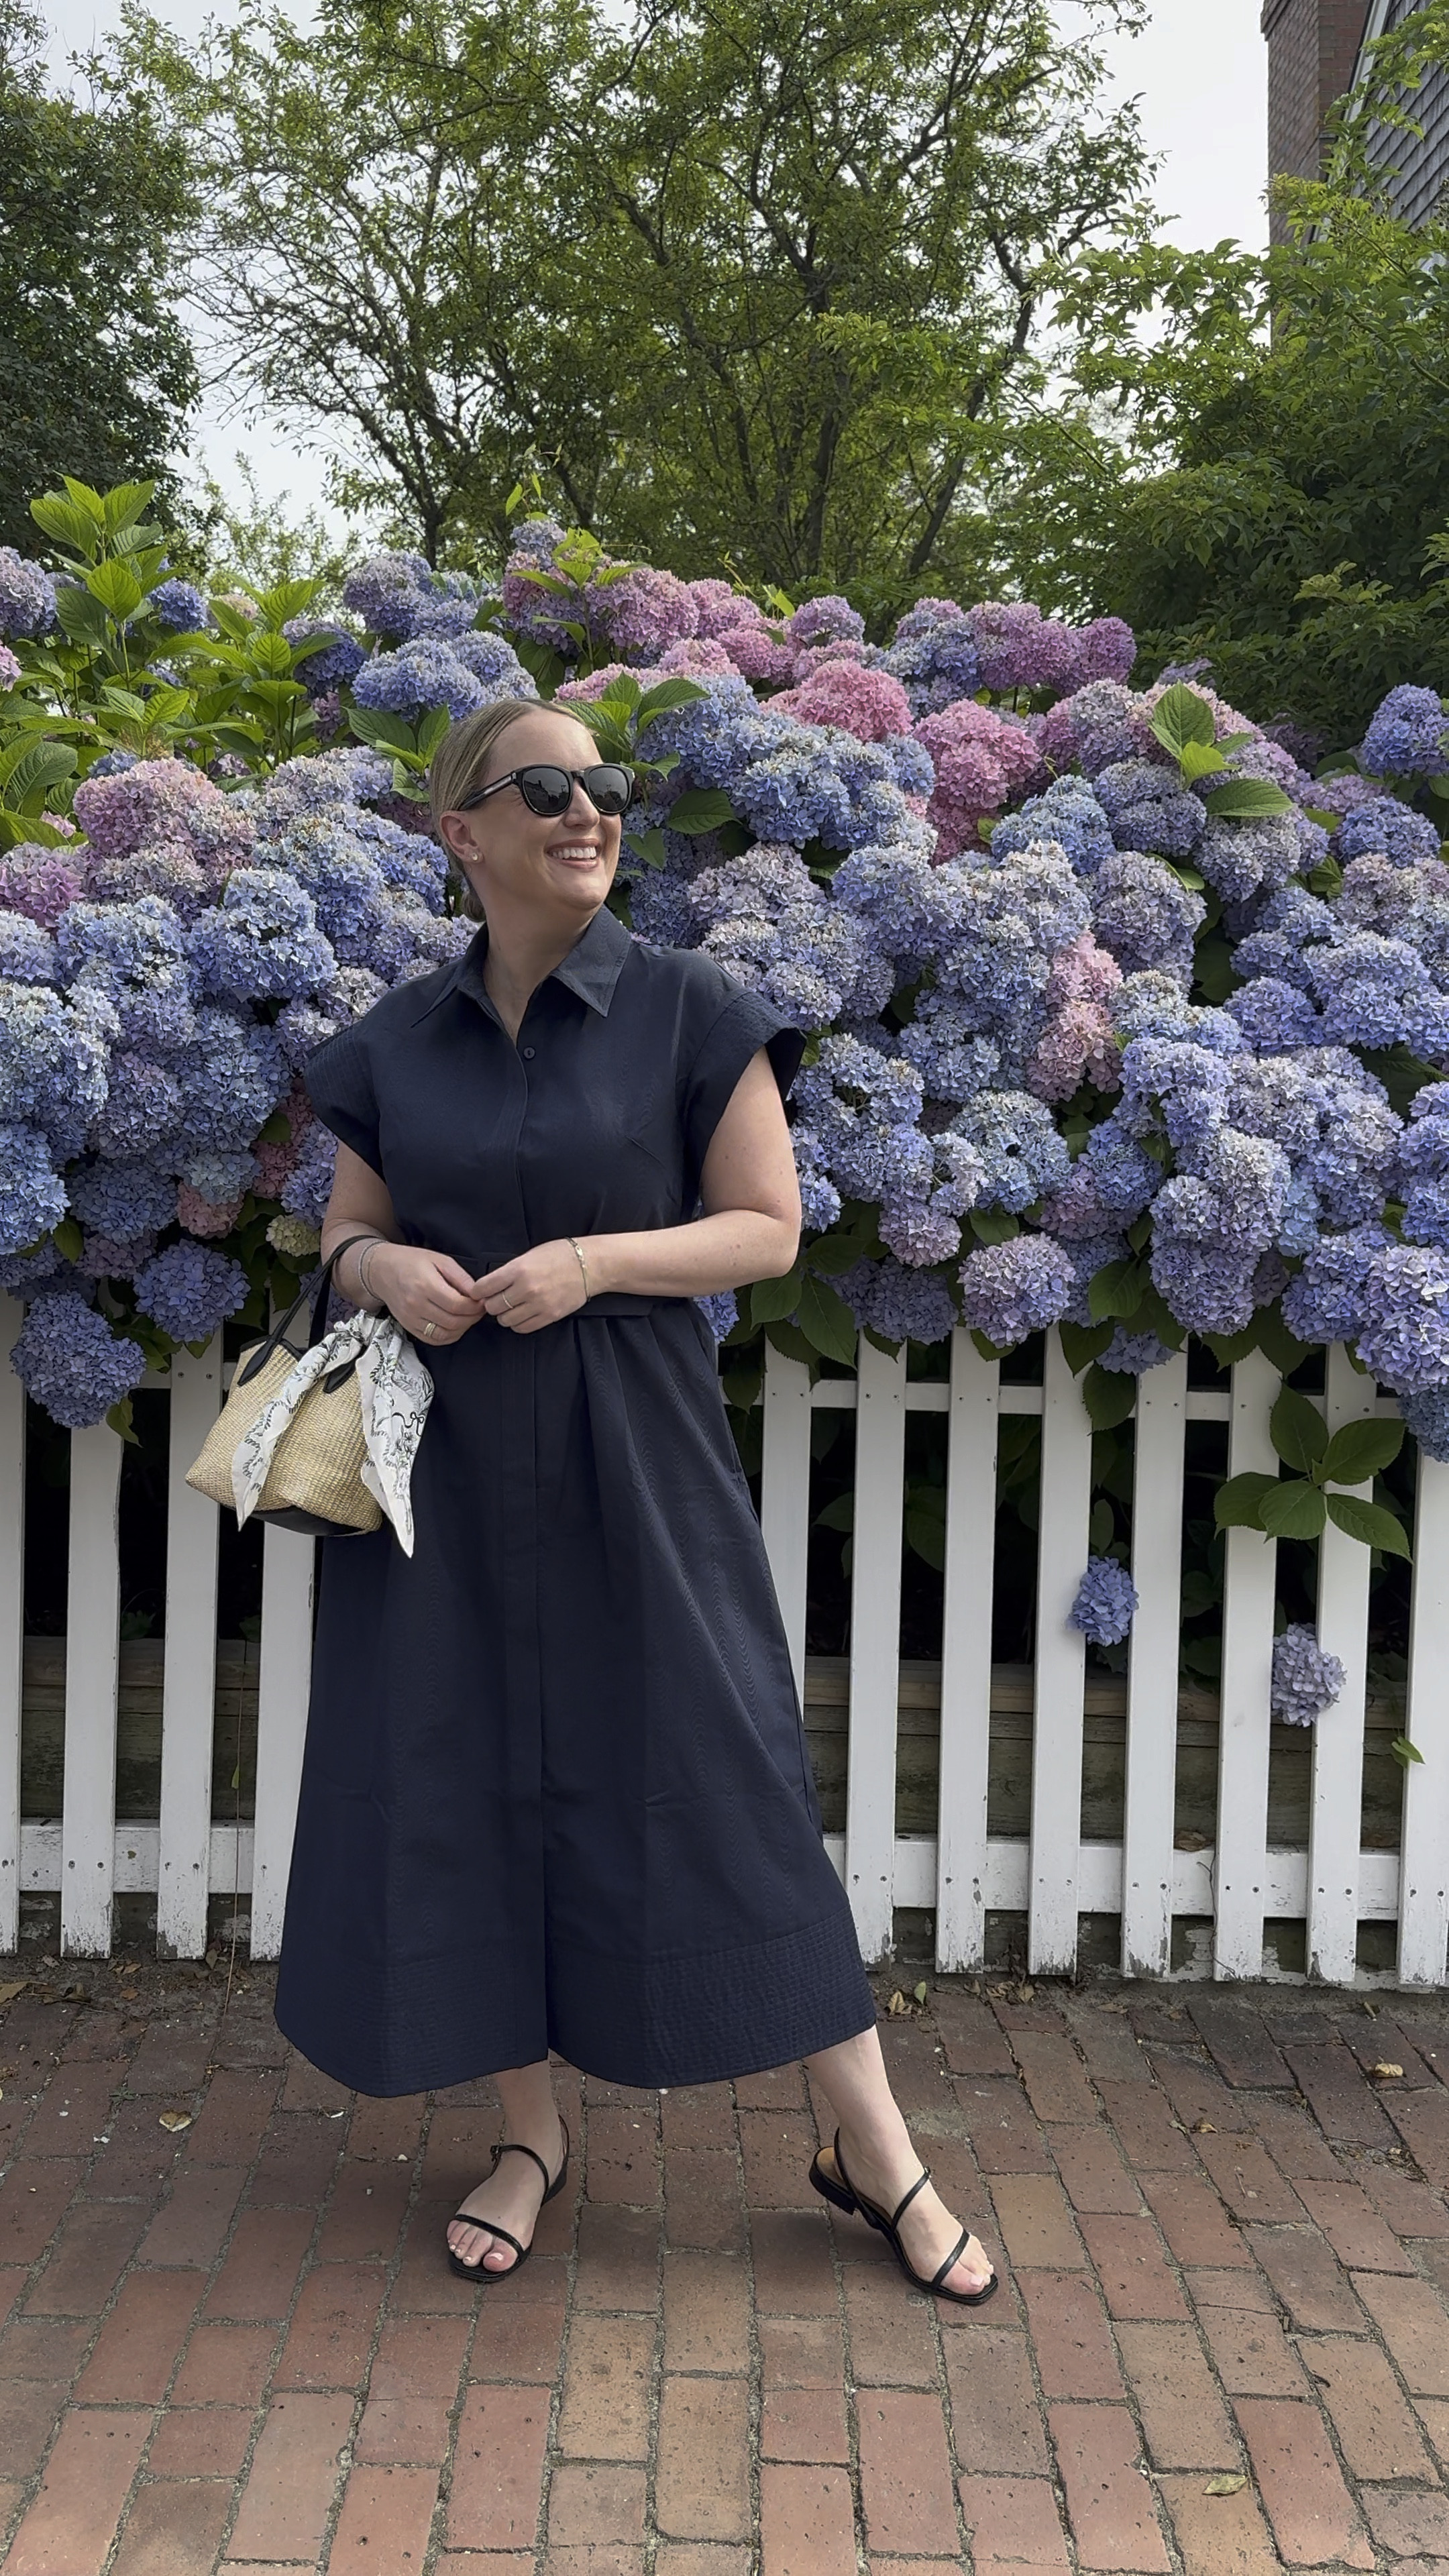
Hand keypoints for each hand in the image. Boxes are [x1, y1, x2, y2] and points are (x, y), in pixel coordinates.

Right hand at [369, 1244, 485, 1346]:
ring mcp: (411, 1319)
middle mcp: (416, 1305)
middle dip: (472, 1318)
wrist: (382, 1270)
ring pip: (445, 1334)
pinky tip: (455, 1326)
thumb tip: (478, 1293)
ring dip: (462, 1329)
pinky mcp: (408, 1327)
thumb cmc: (411, 1261)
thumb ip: (460, 1278)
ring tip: (468, 1317)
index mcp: (426, 1285)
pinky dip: (448, 1336)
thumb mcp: (440, 1260)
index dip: (475, 1307)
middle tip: (479, 1310)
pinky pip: (433, 1340)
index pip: (458, 1305)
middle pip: (453, 1322)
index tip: (482, 1302)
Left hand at [475, 1239, 589, 1332]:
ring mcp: (538, 1304)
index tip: (479, 1292)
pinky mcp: (549, 1316)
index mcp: (518, 1270)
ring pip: (505, 1320)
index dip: (478, 1292)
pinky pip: (522, 1328)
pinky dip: (517, 1323)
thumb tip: (491, 1286)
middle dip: (491, 1303)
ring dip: (504, 1315)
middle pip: (492, 1306)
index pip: (484, 1287)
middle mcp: (526, 1289)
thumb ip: (509, 1271)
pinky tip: (521, 1314)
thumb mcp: (530, 1255)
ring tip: (511, 1307)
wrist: (591, 1265)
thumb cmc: (561, 1255)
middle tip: (497, 1299)